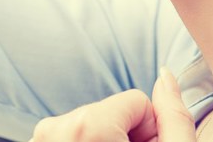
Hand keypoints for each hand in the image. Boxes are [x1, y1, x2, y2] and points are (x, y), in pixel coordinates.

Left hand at [28, 68, 198, 141]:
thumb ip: (175, 118)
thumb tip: (167, 76)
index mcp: (87, 127)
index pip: (136, 101)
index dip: (149, 132)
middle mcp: (53, 129)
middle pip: (110, 111)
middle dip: (125, 138)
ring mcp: (38, 140)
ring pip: (90, 125)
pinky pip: (69, 136)